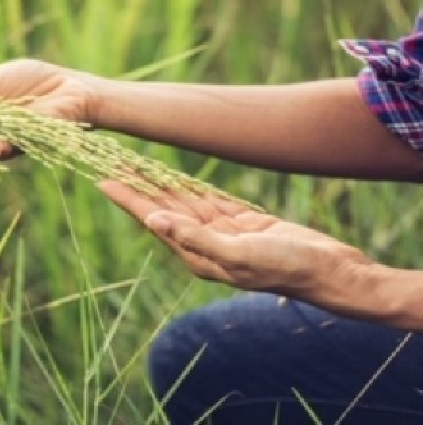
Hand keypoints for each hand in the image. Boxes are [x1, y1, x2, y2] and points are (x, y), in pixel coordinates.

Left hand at [98, 181, 373, 297]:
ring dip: (161, 183)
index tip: (103, 180)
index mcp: (198, 256)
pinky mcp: (243, 225)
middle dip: (138, 186)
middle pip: (163, 208)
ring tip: (136, 164)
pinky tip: (175, 177)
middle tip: (112, 161)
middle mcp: (205, 245)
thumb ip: (196, 238)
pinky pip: (209, 201)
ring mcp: (224, 235)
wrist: (330, 272)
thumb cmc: (286, 268)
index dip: (128, 199)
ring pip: (185, 202)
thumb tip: (155, 221)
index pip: (154, 220)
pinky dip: (191, 187)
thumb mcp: (238, 254)